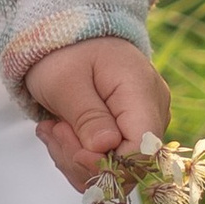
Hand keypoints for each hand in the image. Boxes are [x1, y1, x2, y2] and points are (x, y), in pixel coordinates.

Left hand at [20, 35, 172, 195]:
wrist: (67, 34)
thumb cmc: (65, 51)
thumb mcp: (66, 82)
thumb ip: (87, 116)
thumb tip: (106, 148)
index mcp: (142, 93)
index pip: (142, 151)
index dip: (108, 165)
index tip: (73, 152)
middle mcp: (153, 111)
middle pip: (129, 165)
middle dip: (84, 161)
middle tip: (53, 131)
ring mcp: (143, 122)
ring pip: (116, 168)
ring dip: (75, 158)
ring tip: (51, 128)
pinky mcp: (129, 131)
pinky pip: (108, 160)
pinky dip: (79, 155)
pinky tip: (60, 132)